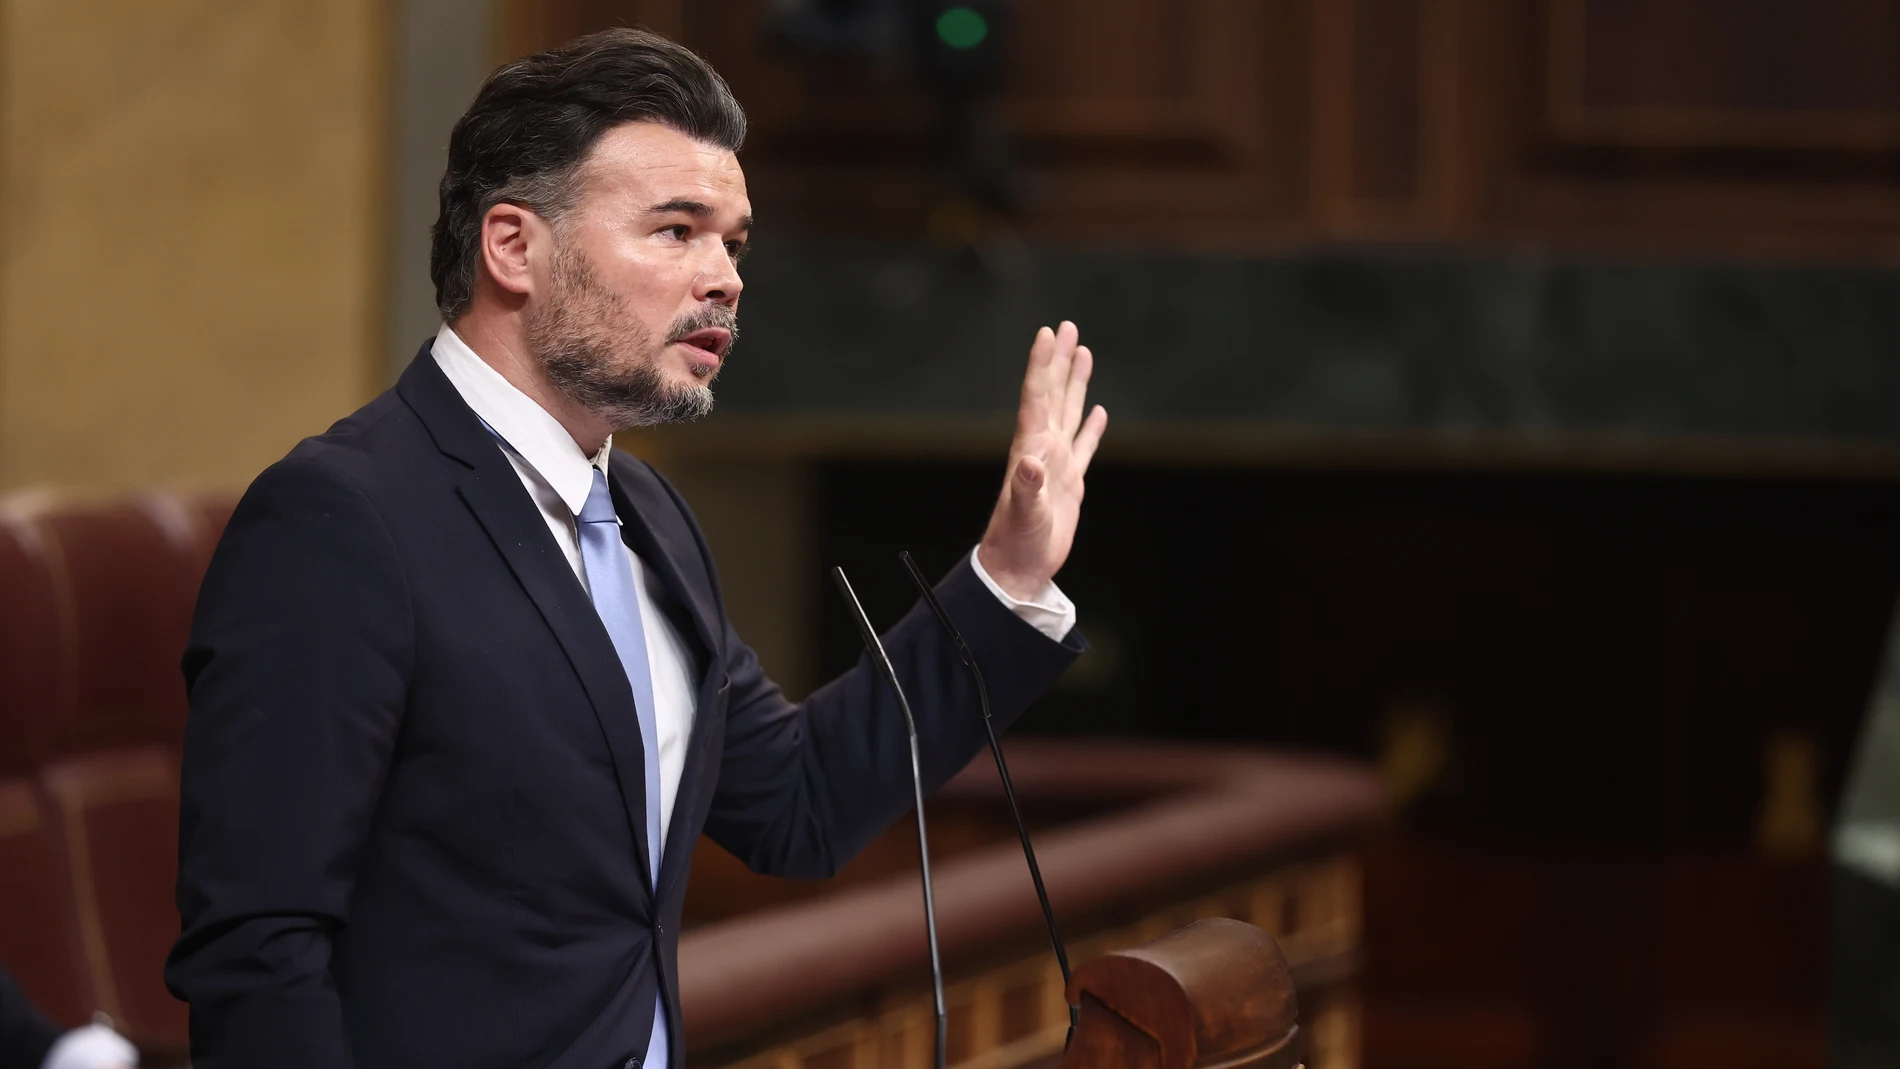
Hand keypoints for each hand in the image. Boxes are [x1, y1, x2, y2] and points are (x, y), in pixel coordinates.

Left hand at [977, 321, 1107, 599]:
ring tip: (1083, 352)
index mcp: (1031, 448)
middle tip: (1068, 326)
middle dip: (1059, 361)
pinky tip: (1098, 412)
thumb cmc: (1016, 541)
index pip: (1037, 396)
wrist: (1018, 567)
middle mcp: (1042, 449)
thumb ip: (1026, 487)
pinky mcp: (1069, 483)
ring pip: (1069, 412)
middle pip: (1053, 394)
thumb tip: (1032, 464)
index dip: (1042, 364)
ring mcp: (1056, 464)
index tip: (1048, 332)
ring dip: (1075, 383)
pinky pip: (1084, 447)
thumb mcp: (1024, 513)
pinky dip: (1092, 428)